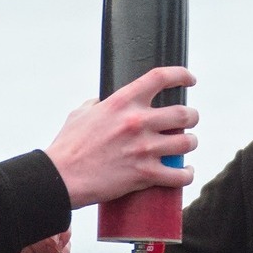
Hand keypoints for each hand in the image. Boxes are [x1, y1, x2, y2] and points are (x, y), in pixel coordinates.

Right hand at [46, 67, 197, 207]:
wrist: (61, 178)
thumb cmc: (67, 146)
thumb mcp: (81, 114)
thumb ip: (98, 104)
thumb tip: (103, 102)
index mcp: (122, 102)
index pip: (160, 77)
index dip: (181, 75)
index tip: (189, 80)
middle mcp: (137, 122)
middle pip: (183, 113)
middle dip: (192, 116)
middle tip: (189, 120)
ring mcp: (143, 149)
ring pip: (187, 142)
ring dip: (191, 143)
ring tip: (187, 145)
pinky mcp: (144, 175)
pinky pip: (179, 174)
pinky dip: (186, 174)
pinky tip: (185, 172)